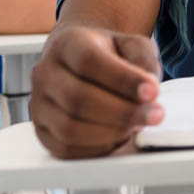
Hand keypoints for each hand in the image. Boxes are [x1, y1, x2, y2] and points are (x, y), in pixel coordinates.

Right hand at [29, 25, 163, 158]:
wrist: (82, 61)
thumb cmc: (110, 54)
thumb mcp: (132, 44)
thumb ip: (143, 59)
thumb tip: (149, 91)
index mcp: (67, 44)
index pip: (89, 62)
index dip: (122, 80)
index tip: (154, 91)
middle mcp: (45, 74)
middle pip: (77, 99)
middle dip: (122, 112)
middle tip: (155, 115)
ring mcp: (38, 105)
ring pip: (69, 128)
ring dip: (111, 133)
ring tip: (138, 126)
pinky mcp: (41, 132)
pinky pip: (65, 149)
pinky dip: (97, 149)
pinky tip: (119, 137)